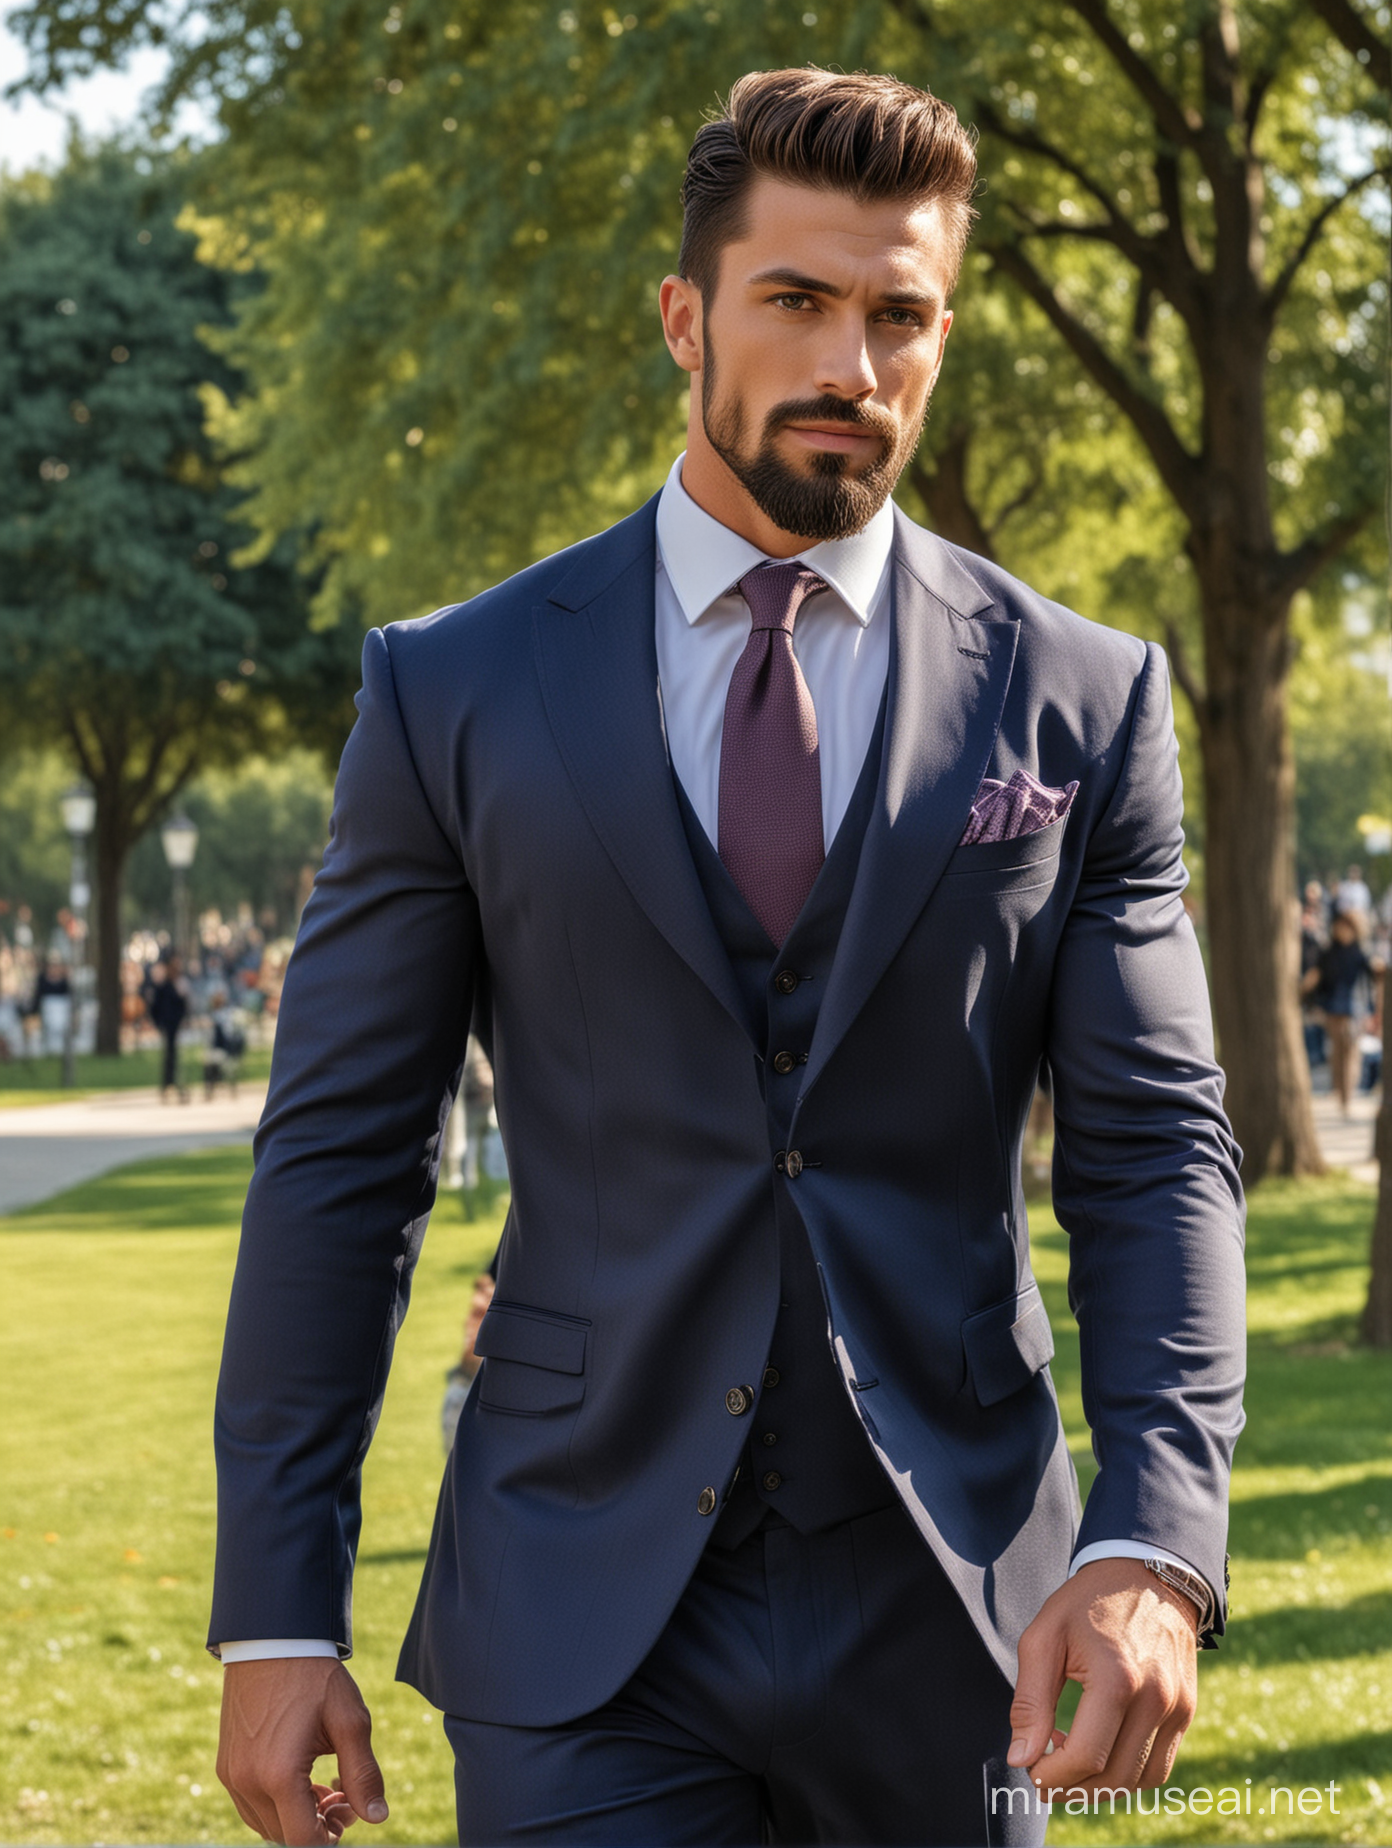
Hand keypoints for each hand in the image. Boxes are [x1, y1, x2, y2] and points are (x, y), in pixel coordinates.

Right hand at [218, 1657, 388, 1844]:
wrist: (272, 1640)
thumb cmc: (314, 1677)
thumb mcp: (349, 1721)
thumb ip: (363, 1773)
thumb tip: (377, 1816)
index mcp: (279, 1775)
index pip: (303, 1840)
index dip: (330, 1837)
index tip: (350, 1811)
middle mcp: (247, 1782)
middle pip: (284, 1836)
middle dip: (317, 1825)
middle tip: (343, 1795)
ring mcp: (231, 1775)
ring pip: (265, 1824)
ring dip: (295, 1817)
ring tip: (323, 1785)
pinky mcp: (225, 1765)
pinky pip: (250, 1805)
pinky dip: (275, 1804)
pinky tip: (298, 1778)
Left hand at [1008, 1558, 1198, 1800]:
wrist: (1146, 1573)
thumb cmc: (1088, 1602)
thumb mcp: (1045, 1637)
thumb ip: (1031, 1701)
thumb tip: (1020, 1757)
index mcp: (1118, 1678)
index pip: (1087, 1756)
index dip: (1053, 1775)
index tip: (1031, 1768)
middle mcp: (1156, 1698)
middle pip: (1113, 1775)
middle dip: (1073, 1785)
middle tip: (1045, 1770)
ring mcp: (1178, 1707)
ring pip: (1140, 1780)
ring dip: (1102, 1786)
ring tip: (1071, 1762)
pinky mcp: (1188, 1711)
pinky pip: (1160, 1766)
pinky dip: (1130, 1774)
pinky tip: (1102, 1753)